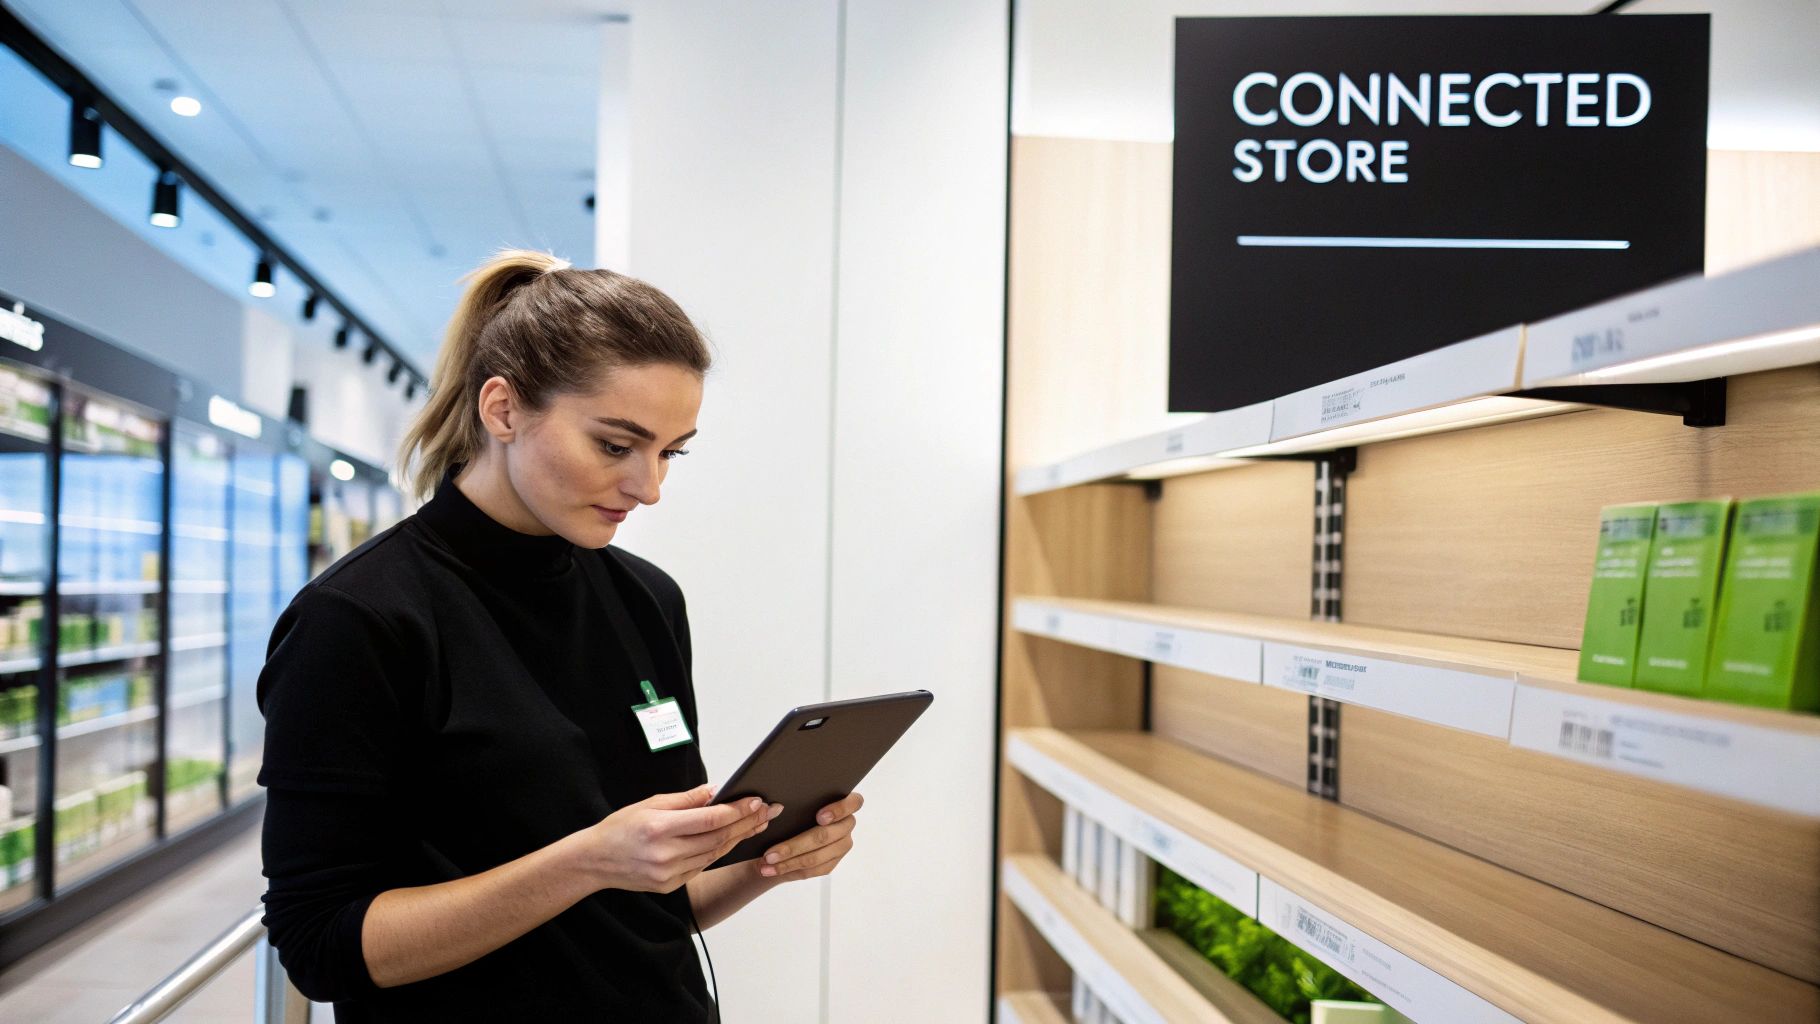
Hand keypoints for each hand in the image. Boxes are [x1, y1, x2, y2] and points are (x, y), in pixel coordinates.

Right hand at [577, 784, 780, 893]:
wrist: (595, 861)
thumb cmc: (620, 827)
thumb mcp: (649, 804)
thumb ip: (686, 800)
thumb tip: (717, 791)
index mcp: (659, 828)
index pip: (710, 819)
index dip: (737, 811)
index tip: (757, 801)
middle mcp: (666, 854)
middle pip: (717, 838)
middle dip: (746, 824)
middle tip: (769, 812)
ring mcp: (668, 874)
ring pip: (714, 854)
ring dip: (738, 839)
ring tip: (757, 825)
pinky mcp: (670, 886)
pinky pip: (702, 867)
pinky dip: (719, 853)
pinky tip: (733, 841)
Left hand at [756, 792, 862, 880]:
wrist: (785, 833)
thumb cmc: (791, 812)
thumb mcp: (792, 804)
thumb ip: (793, 803)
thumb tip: (774, 807)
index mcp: (843, 804)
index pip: (854, 803)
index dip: (838, 810)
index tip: (819, 817)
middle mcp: (846, 825)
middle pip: (825, 836)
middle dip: (795, 846)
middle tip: (771, 853)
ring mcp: (841, 846)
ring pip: (817, 857)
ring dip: (788, 861)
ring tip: (767, 863)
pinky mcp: (832, 863)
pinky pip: (813, 869)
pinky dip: (790, 869)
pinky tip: (773, 869)